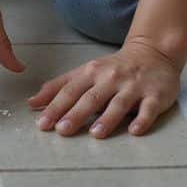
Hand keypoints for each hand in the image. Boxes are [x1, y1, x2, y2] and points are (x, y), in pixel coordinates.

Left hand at [27, 38, 180, 137]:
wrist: (153, 53)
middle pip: (91, 98)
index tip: (41, 124)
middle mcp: (111, 78)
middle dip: (76, 114)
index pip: (69, 90)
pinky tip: (135, 131)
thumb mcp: (84, 71)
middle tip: (62, 130)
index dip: (55, 106)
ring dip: (107, 118)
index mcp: (91, 72)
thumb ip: (59, 87)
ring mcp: (134, 86)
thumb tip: (32, 102)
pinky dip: (142, 119)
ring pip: (119, 103)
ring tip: (95, 133)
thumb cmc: (113, 68)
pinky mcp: (155, 95)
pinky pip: (149, 109)